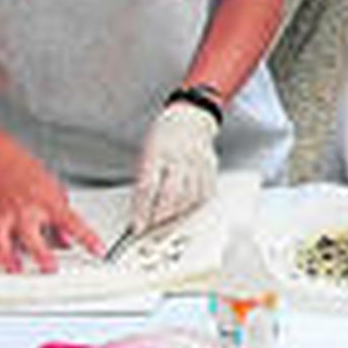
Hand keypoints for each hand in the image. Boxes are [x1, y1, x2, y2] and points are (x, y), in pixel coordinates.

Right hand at [0, 128, 102, 272]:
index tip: (98, 250)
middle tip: (50, 269)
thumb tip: (67, 243)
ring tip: (16, 269)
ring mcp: (6, 215)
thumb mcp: (56, 192)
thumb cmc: (30, 175)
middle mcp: (26, 210)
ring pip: (1, 238)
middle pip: (31, 233)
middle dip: (40, 252)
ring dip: (8, 256)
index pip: (72, 222)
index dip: (87, 237)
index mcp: (48, 203)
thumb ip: (61, 222)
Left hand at [131, 101, 219, 232]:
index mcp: (158, 151)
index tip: (137, 226)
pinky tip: (183, 211)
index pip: (148, 187)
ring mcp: (198, 163)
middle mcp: (180, 157)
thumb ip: (145, 179)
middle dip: (160, 218)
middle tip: (151, 229)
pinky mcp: (211, 169)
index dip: (142, 211)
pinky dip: (192, 207)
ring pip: (189, 198)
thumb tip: (140, 209)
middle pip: (171, 196)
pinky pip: (204, 195)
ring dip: (176, 216)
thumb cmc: (165, 135)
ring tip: (165, 223)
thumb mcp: (147, 152)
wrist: (191, 118)